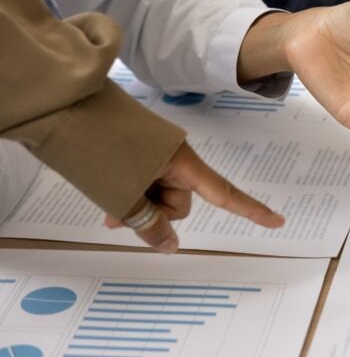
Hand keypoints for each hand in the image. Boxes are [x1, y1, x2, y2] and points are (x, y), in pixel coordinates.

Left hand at [105, 142, 284, 252]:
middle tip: (117, 216)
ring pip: (159, 195)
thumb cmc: (97, 149)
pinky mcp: (141, 153)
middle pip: (181, 201)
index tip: (277, 221)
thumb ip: (149, 224)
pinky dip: (131, 194)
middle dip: (154, 213)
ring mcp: (158, 155)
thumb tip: (170, 248)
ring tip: (106, 201)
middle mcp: (176, 158)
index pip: (224, 193)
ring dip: (137, 205)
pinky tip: (108, 194)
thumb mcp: (124, 195)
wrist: (66, 109)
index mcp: (183, 163)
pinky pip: (146, 183)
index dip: (252, 210)